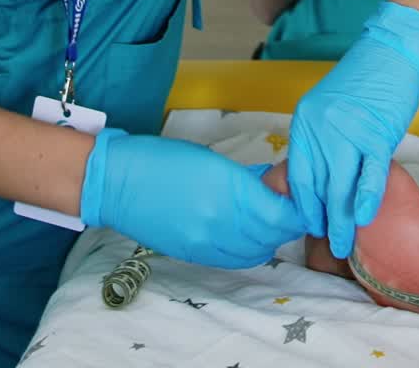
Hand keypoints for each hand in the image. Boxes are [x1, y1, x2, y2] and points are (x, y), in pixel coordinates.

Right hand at [80, 129, 305, 267]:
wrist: (118, 182)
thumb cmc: (164, 159)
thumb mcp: (213, 160)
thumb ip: (246, 178)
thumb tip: (274, 186)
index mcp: (227, 191)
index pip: (279, 214)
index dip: (296, 207)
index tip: (301, 194)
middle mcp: (219, 223)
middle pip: (271, 236)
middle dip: (287, 222)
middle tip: (289, 204)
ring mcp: (205, 244)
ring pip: (255, 252)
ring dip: (268, 238)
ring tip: (268, 218)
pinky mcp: (192, 255)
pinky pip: (233, 260)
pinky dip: (248, 249)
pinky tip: (246, 233)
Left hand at [286, 1, 418, 258]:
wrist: (393, 53)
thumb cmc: (365, 82)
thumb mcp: (331, 109)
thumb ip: (322, 141)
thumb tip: (322, 182)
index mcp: (305, 120)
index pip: (299, 173)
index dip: (305, 204)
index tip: (311, 225)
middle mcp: (321, 127)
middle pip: (319, 185)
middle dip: (323, 219)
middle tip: (329, 244)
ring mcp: (348, 132)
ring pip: (340, 187)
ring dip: (341, 220)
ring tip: (345, 245)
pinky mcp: (377, 135)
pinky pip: (369, 175)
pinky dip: (365, 199)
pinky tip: (362, 219)